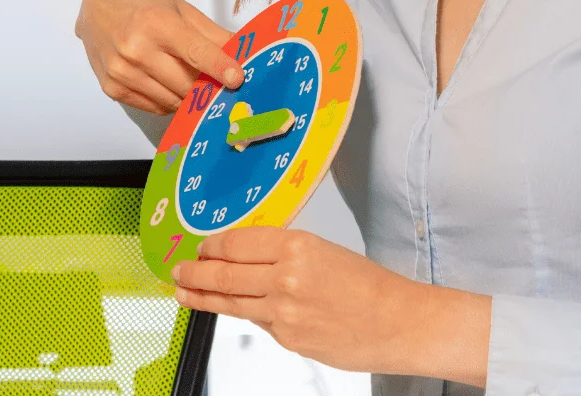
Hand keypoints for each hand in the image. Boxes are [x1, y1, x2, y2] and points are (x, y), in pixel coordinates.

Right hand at [74, 0, 243, 115]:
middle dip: (208, 86)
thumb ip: (211, 33)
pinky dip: (168, 100)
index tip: (238, 79)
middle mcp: (135, 50)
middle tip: (220, 83)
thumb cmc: (140, 0)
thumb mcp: (179, 7)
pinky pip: (154, 107)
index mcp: (155, 23)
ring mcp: (121, 72)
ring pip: (172, 101)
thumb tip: (244, 53)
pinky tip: (167, 83)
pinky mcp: (112, 88)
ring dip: (189, 96)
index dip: (219, 67)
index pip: (195, 52)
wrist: (95, 3)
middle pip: (186, 83)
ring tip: (192, 81)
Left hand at [172, 227, 489, 384]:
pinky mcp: (288, 338)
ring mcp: (284, 311)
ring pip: (230, 302)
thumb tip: (243, 257)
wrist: (402, 323)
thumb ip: (282, 253)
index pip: (236, 242)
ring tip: (183, 292)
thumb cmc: (370, 287)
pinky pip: (256, 322)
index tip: (200, 247)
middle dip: (195, 272)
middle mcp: (286, 277)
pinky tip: (228, 309)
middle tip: (178, 269)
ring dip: (202, 296)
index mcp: (296, 245)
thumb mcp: (323, 251)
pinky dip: (242, 314)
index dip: (211, 246)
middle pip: (223, 273)